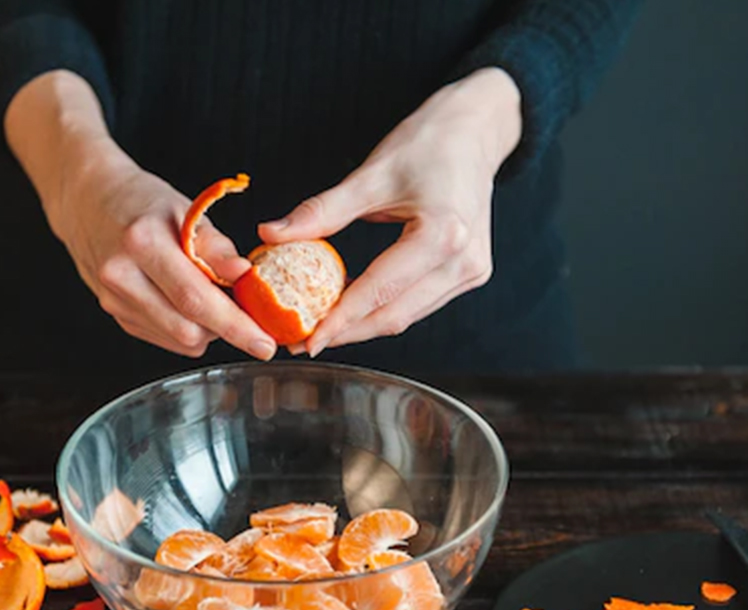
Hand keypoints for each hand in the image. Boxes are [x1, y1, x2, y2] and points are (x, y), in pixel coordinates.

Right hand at [51, 148, 276, 358]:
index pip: (196, 299)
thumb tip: (245, 276)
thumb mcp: (185, 210)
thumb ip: (216, 248)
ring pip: (178, 339)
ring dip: (206, 329)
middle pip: (186, 329)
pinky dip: (186, 327)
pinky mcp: (115, 314)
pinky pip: (164, 337)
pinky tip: (188, 304)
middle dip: (225, 330)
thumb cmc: (142, 202)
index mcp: (142, 243)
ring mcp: (113, 300)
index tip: (264, 343)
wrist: (89, 201)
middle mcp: (122, 276)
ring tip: (213, 298)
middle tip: (246, 314)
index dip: (235, 326)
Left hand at [258, 67, 523, 356]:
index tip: (306, 340)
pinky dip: (385, 307)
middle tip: (303, 340)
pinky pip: (420, 302)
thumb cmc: (428, 143)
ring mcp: (472, 271)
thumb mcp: (370, 175)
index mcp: (443, 234)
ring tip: (321, 324)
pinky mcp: (470, 273)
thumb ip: (322, 212)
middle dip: (347, 332)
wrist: (476, 130)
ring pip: (408, 314)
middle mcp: (464, 261)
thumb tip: (271, 234)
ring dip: (364, 324)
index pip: (380, 291)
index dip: (340, 321)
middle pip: (395, 315)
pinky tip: (353, 303)